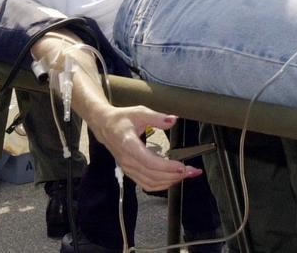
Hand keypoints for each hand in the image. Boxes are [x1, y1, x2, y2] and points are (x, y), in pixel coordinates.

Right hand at [83, 103, 201, 191]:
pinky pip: (146, 184)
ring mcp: (128, 168)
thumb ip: (156, 117)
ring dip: (170, 181)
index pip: (148, 161)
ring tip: (186, 174)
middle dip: (174, 175)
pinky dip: (161, 185)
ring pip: (150, 182)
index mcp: (129, 145)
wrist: (105, 126)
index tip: (182, 166)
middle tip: (192, 170)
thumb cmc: (122, 119)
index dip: (166, 167)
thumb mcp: (139, 112)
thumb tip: (173, 120)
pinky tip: (173, 179)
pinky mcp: (130, 172)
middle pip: (152, 175)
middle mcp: (128, 160)